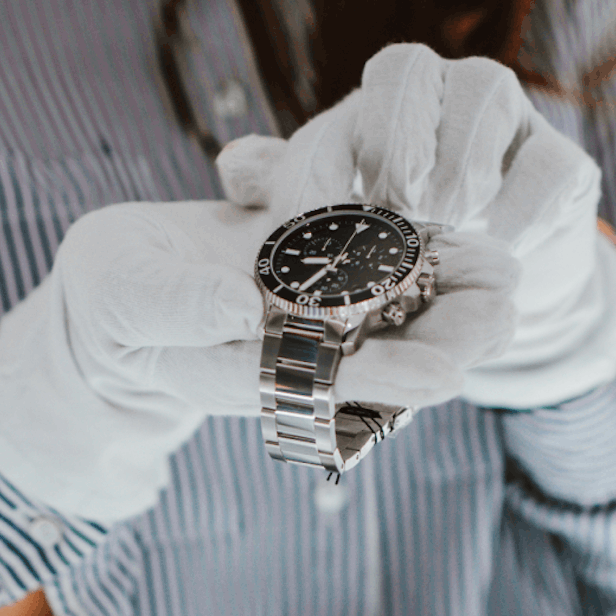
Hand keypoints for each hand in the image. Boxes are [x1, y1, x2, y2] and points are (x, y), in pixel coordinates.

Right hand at [0, 195, 515, 521]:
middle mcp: (293, 353)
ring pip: (393, 314)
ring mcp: (311, 317)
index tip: (444, 372)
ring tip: (506, 268)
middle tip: (506, 308)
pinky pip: (380, 268)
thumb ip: (175, 306)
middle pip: (382, 356)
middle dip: (446, 337)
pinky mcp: (319, 274)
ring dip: (451, 297)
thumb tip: (243, 306)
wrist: (117, 288)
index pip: (325, 381)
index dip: (385, 375)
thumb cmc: (109, 305)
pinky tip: (470, 234)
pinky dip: (423, 254)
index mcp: (245, 370)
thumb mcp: (122, 300)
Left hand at [219, 43, 615, 409]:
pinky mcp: (566, 167)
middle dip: (396, 138)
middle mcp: (455, 87)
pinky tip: (495, 247)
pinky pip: (551, 164)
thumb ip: (288, 187)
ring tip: (441, 225)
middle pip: (422, 67)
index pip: (374, 80)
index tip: (324, 209)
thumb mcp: (336, 214)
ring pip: (489, 93)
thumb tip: (233, 166)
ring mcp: (515, 120)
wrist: (484, 283)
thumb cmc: (396, 236)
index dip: (345, 138)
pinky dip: (520, 208)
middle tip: (388, 208)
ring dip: (456, 164)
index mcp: (398, 90)